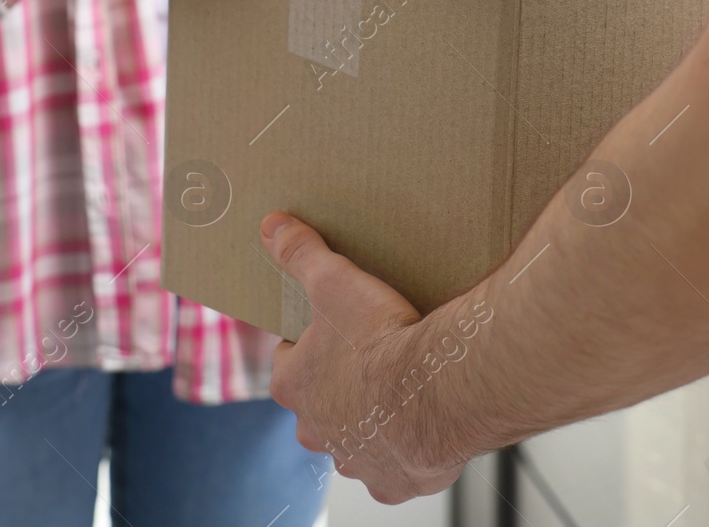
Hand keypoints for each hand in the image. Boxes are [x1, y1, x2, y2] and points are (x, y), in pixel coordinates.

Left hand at [261, 212, 468, 504]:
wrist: (436, 391)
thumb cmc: (382, 340)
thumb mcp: (335, 282)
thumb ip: (301, 253)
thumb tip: (272, 225)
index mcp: (294, 385)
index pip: (287, 362)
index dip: (309, 343)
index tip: (335, 328)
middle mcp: (316, 430)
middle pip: (319, 405)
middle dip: (339, 385)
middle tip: (373, 356)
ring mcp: (355, 460)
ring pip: (354, 439)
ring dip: (371, 419)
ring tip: (402, 388)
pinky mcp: (394, 482)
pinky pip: (395, 468)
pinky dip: (407, 449)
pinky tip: (424, 423)